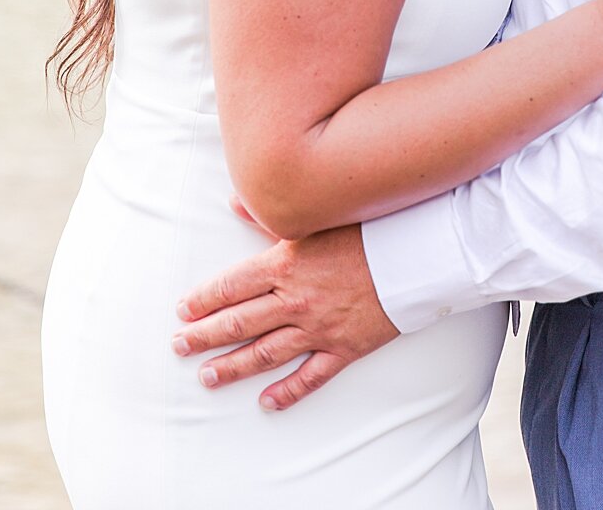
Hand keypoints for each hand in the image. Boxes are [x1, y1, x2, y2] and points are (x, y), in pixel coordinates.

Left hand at [172, 207, 399, 411]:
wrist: (423, 252)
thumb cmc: (373, 227)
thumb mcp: (319, 215)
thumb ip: (270, 214)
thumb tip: (234, 201)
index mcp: (286, 264)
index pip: (230, 287)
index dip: (202, 301)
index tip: (184, 311)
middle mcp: (296, 300)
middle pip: (238, 323)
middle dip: (204, 336)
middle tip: (180, 347)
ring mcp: (320, 327)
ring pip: (265, 353)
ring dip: (233, 367)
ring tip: (208, 376)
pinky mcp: (346, 346)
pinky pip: (311, 375)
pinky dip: (288, 391)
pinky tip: (267, 402)